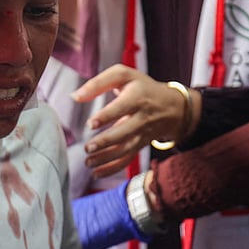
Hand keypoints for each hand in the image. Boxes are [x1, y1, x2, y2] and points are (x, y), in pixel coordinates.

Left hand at [72, 65, 195, 178]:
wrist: (173, 106)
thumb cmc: (141, 87)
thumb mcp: (123, 75)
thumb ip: (98, 83)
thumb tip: (75, 96)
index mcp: (137, 97)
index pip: (122, 107)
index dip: (107, 116)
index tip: (91, 123)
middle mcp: (142, 117)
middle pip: (125, 132)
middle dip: (106, 141)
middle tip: (88, 147)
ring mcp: (143, 133)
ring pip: (126, 149)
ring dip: (106, 158)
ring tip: (88, 162)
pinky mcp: (140, 145)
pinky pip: (128, 159)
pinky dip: (112, 168)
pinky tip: (96, 172)